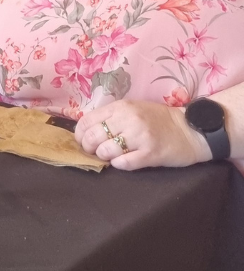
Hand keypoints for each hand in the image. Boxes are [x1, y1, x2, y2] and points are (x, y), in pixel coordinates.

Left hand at [73, 100, 210, 170]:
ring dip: (104, 156)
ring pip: (106, 151)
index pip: (86, 121)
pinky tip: (124, 161)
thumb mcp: (132, 110)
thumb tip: (85, 131)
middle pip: (92, 137)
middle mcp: (128, 119)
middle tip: (97, 151)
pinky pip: (123, 163)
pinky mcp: (151, 153)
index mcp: (120, 107)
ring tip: (112, 155)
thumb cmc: (157, 120)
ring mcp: (140, 136)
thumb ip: (110, 117)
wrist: (190, 130)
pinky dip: (119, 164)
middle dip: (89, 148)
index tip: (83, 142)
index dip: (79, 135)